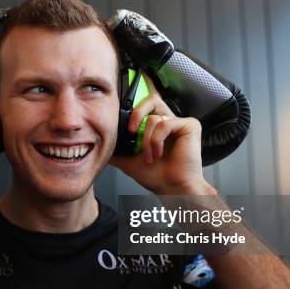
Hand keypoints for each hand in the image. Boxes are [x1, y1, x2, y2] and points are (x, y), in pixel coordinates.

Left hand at [109, 74, 210, 194]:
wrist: (172, 189)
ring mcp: (180, 122)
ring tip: (150, 157)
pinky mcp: (190, 125)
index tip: (125, 125)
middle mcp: (169, 121)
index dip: (133, 108)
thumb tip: (100, 144)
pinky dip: (157, 140)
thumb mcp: (129, 161)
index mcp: (157, 127)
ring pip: (153, 118)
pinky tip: (159, 154)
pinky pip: (165, 124)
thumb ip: (117, 150)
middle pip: (151, 99)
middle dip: (136, 113)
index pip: (145, 105)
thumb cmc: (157, 177)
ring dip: (146, 140)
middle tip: (130, 131)